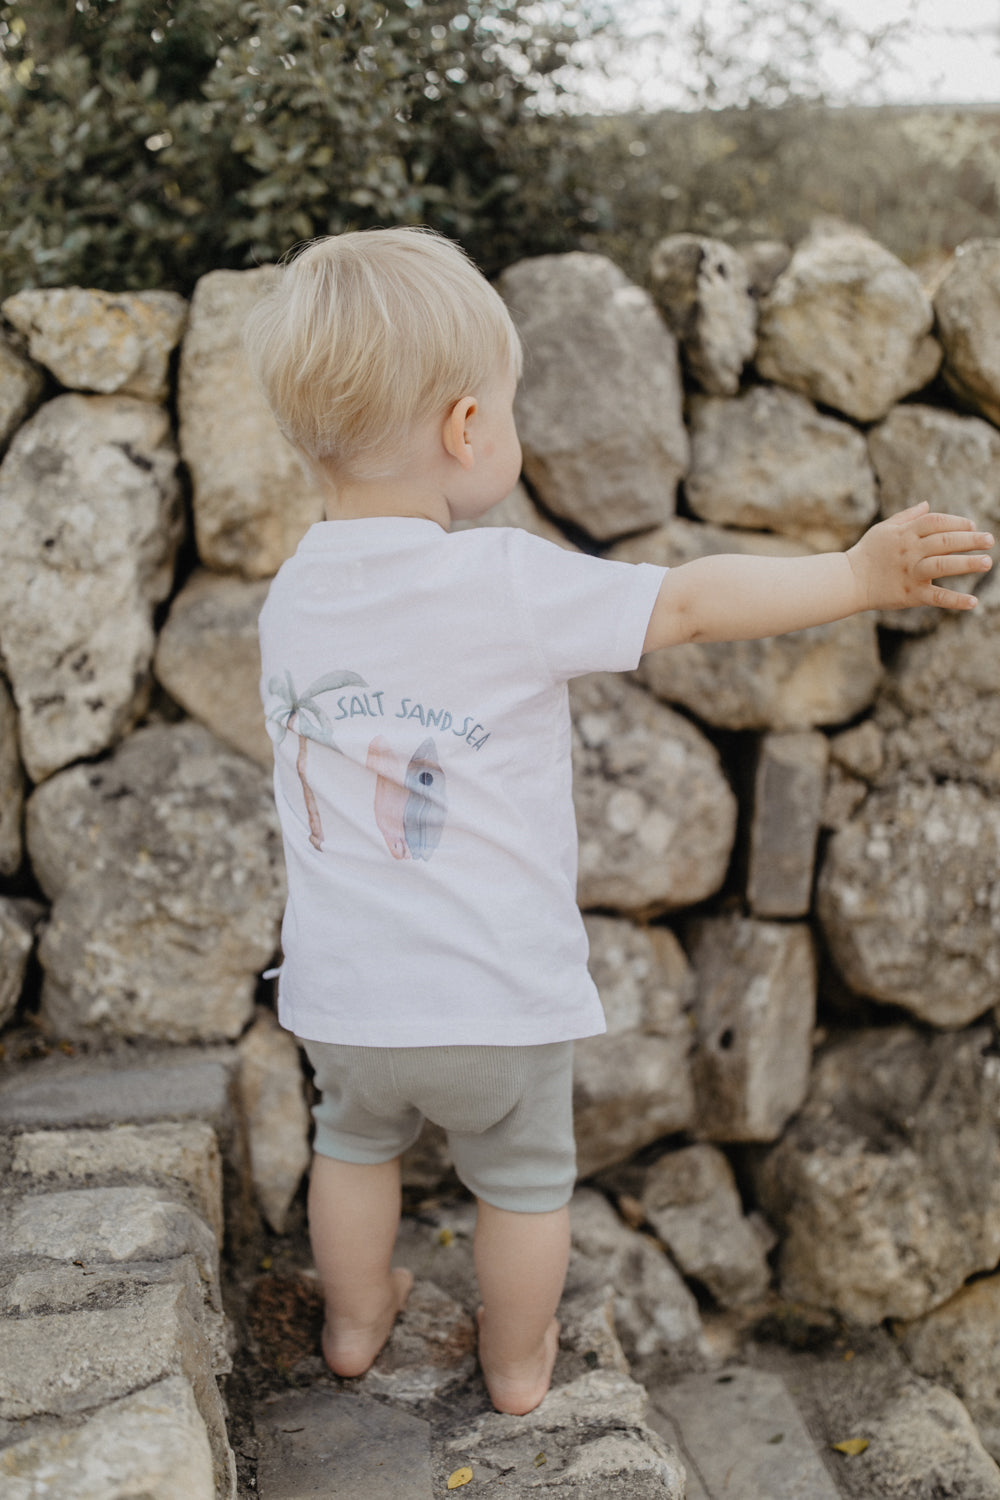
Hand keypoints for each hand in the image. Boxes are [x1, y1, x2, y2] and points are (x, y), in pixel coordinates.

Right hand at [847, 501, 993, 612]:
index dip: (956, 522)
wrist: (849, 581)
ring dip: (966, 563)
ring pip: (942, 565)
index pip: (936, 522)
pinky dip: (955, 600)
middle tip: (990, 540)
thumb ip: (907, 516)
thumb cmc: (867, 553)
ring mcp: (911, 573)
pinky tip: (973, 602)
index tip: (972, 525)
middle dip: (969, 539)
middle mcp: (910, 551)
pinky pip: (936, 597)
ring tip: (987, 562)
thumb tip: (928, 504)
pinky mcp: (910, 594)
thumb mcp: (884, 529)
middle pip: (944, 541)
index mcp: (905, 534)